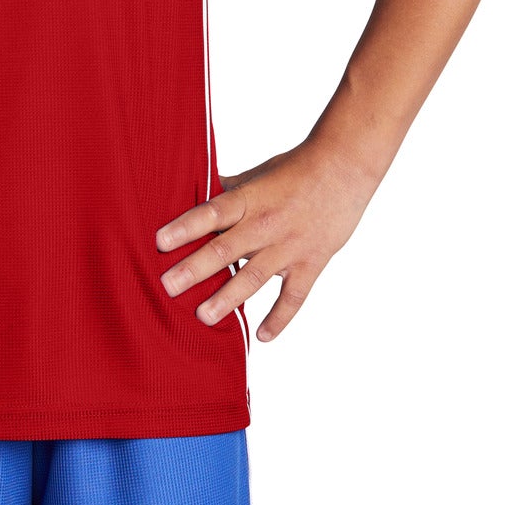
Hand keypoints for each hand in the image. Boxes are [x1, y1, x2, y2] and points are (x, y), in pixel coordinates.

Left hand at [154, 138, 378, 341]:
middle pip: (226, 248)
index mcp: (249, 198)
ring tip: (202, 316)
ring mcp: (289, 246)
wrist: (344, 168)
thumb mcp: (257, 173)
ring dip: (228, 298)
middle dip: (195, 269)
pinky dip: (279, 319)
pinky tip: (261, 337)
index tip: (159, 242)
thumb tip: (192, 194)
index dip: (185, 226)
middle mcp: (266, 224)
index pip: (212, 212)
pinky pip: (293, 297)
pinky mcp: (311, 264)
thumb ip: (227, 190)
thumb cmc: (295, 168)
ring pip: (254, 277)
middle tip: (168, 286)